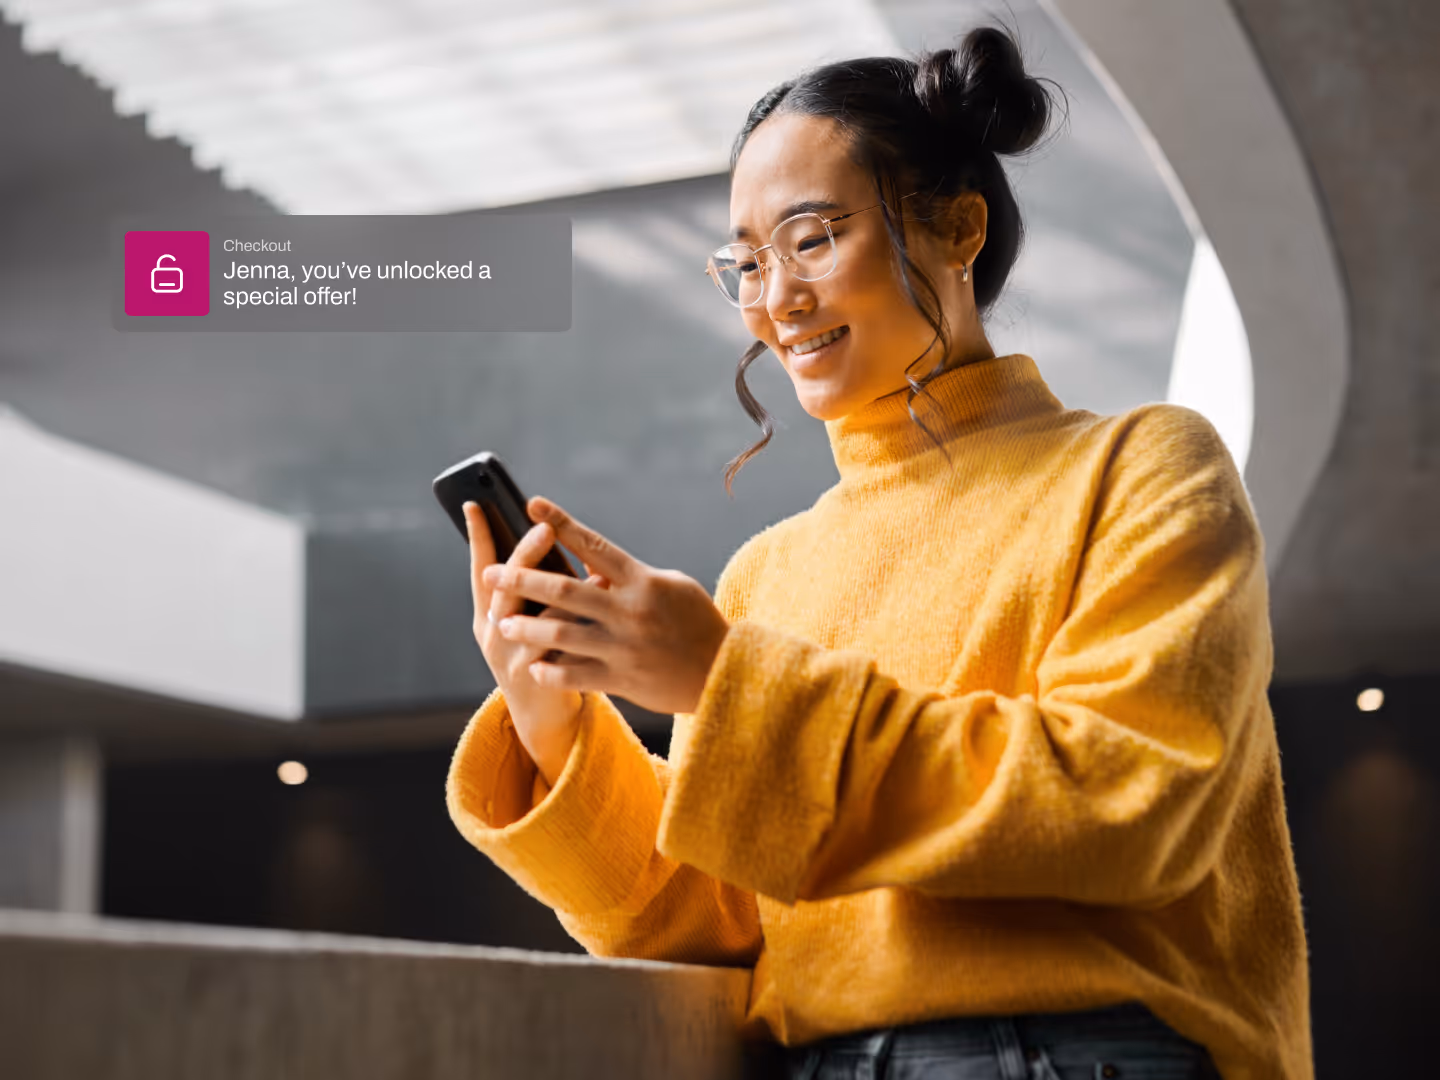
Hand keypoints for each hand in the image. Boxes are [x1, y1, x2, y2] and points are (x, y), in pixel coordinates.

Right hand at [465, 500, 595, 785]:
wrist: (544, 715)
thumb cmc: (539, 653)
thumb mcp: (524, 620)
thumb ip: (532, 589)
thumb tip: (550, 535)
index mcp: (487, 613)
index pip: (479, 567)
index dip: (478, 536)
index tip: (475, 503)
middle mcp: (492, 633)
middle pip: (506, 588)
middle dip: (525, 557)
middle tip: (545, 529)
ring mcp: (512, 657)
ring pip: (536, 618)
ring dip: (566, 591)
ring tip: (594, 570)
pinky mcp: (539, 678)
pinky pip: (562, 647)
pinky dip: (584, 625)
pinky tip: (605, 610)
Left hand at [482, 495, 730, 715]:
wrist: (725, 672)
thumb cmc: (697, 622)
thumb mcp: (670, 586)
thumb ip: (628, 576)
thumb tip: (589, 561)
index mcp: (642, 581)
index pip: (593, 544)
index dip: (560, 522)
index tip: (531, 504)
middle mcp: (629, 611)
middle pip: (564, 588)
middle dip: (522, 578)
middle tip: (492, 572)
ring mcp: (623, 647)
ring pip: (560, 633)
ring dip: (525, 625)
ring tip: (501, 620)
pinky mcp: (622, 680)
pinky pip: (574, 675)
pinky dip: (549, 669)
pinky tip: (532, 665)